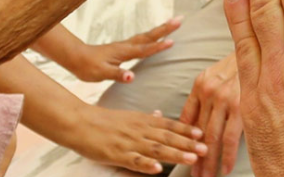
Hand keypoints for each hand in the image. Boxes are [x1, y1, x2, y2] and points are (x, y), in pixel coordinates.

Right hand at [62, 104, 207, 173]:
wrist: (78, 121)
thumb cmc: (101, 120)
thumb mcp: (126, 116)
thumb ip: (145, 118)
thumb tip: (161, 115)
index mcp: (140, 120)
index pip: (167, 124)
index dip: (185, 129)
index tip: (202, 132)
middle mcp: (137, 130)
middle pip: (166, 136)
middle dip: (187, 142)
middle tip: (205, 147)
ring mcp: (127, 142)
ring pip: (155, 148)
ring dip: (174, 152)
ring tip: (191, 157)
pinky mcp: (116, 154)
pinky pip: (133, 160)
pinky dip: (146, 164)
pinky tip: (158, 168)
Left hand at [69, 17, 182, 82]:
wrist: (75, 57)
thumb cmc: (87, 67)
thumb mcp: (101, 73)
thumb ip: (117, 74)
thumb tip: (131, 76)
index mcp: (123, 52)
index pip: (144, 49)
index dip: (158, 46)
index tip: (173, 41)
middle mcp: (126, 46)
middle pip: (149, 36)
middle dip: (165, 28)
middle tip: (180, 19)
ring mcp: (124, 46)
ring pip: (146, 36)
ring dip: (160, 30)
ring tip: (173, 24)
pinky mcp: (122, 48)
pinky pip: (141, 40)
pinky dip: (151, 37)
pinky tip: (154, 38)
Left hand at [180, 52, 241, 176]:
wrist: (259, 51)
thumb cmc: (237, 67)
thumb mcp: (214, 76)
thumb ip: (203, 98)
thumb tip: (192, 124)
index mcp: (199, 85)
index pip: (186, 119)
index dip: (182, 140)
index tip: (180, 155)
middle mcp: (209, 93)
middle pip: (198, 132)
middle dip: (194, 156)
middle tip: (193, 174)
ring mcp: (224, 100)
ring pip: (212, 138)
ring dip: (208, 161)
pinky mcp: (241, 107)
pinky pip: (230, 138)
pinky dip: (226, 156)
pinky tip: (224, 168)